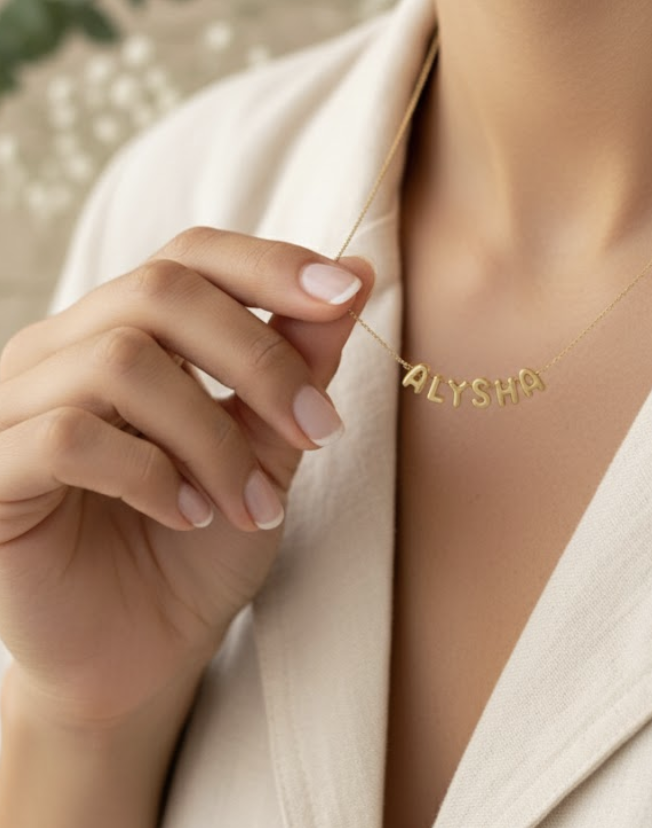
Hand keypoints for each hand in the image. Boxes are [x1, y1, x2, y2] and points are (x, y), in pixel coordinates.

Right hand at [0, 226, 375, 729]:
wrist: (141, 654)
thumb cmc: (203, 543)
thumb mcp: (269, 445)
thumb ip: (300, 361)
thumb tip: (357, 272)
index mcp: (124, 329)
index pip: (191, 255)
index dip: (270, 264)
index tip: (347, 295)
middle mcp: (61, 349)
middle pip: (161, 290)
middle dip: (259, 358)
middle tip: (316, 430)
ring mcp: (15, 405)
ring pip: (121, 361)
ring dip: (213, 438)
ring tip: (253, 505)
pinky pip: (68, 436)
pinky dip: (150, 473)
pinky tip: (189, 515)